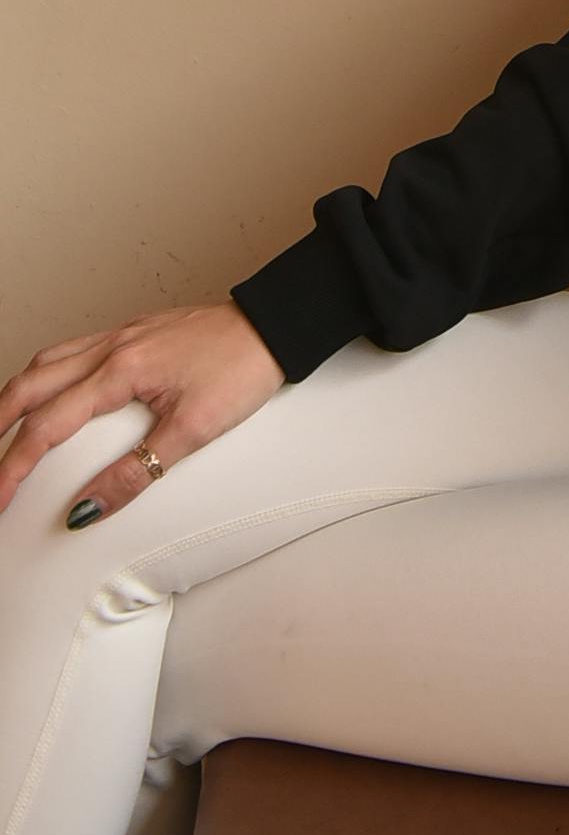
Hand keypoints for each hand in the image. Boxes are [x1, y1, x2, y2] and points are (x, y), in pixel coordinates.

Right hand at [0, 301, 286, 523]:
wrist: (276, 325)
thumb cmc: (243, 368)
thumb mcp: (193, 430)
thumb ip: (135, 473)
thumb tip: (88, 510)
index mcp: (120, 370)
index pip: (48, 426)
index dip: (13, 467)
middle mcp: (111, 346)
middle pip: (29, 385)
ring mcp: (120, 335)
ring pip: (45, 361)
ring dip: (14, 397)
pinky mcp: (134, 332)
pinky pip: (71, 349)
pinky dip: (44, 373)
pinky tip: (47, 391)